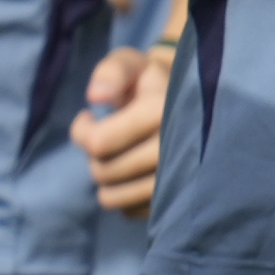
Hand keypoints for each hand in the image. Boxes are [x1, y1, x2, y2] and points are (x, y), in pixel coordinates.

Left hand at [72, 42, 170, 219]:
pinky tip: (132, 174)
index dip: (82, 131)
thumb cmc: (149, 82)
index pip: (99, 143)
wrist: (192, 105)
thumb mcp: (131, 64)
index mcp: (162, 112)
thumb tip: (96, 97)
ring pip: (114, 197)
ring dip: (107, 178)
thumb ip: (111, 72)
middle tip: (105, 136)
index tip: (88, 117)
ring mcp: (179, 181)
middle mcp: (175, 150)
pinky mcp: (178, 201)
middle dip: (94, 155)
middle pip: (104, 171)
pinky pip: (130, 211)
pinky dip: (124, 195)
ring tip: (119, 155)